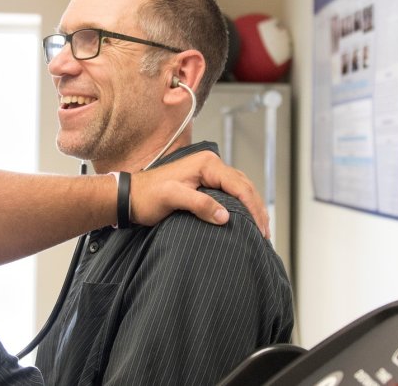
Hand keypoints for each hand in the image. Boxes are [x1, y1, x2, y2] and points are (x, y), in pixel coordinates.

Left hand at [131, 149, 269, 237]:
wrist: (131, 196)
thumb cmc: (147, 196)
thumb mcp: (172, 198)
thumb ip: (199, 204)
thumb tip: (226, 217)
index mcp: (207, 164)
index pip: (239, 186)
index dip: (253, 208)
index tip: (261, 229)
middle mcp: (210, 164)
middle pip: (244, 186)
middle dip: (258, 209)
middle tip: (266, 233)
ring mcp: (208, 173)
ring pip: (240, 188)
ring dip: (252, 207)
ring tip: (261, 229)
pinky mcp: (204, 184)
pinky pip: (230, 193)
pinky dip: (242, 205)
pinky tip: (246, 219)